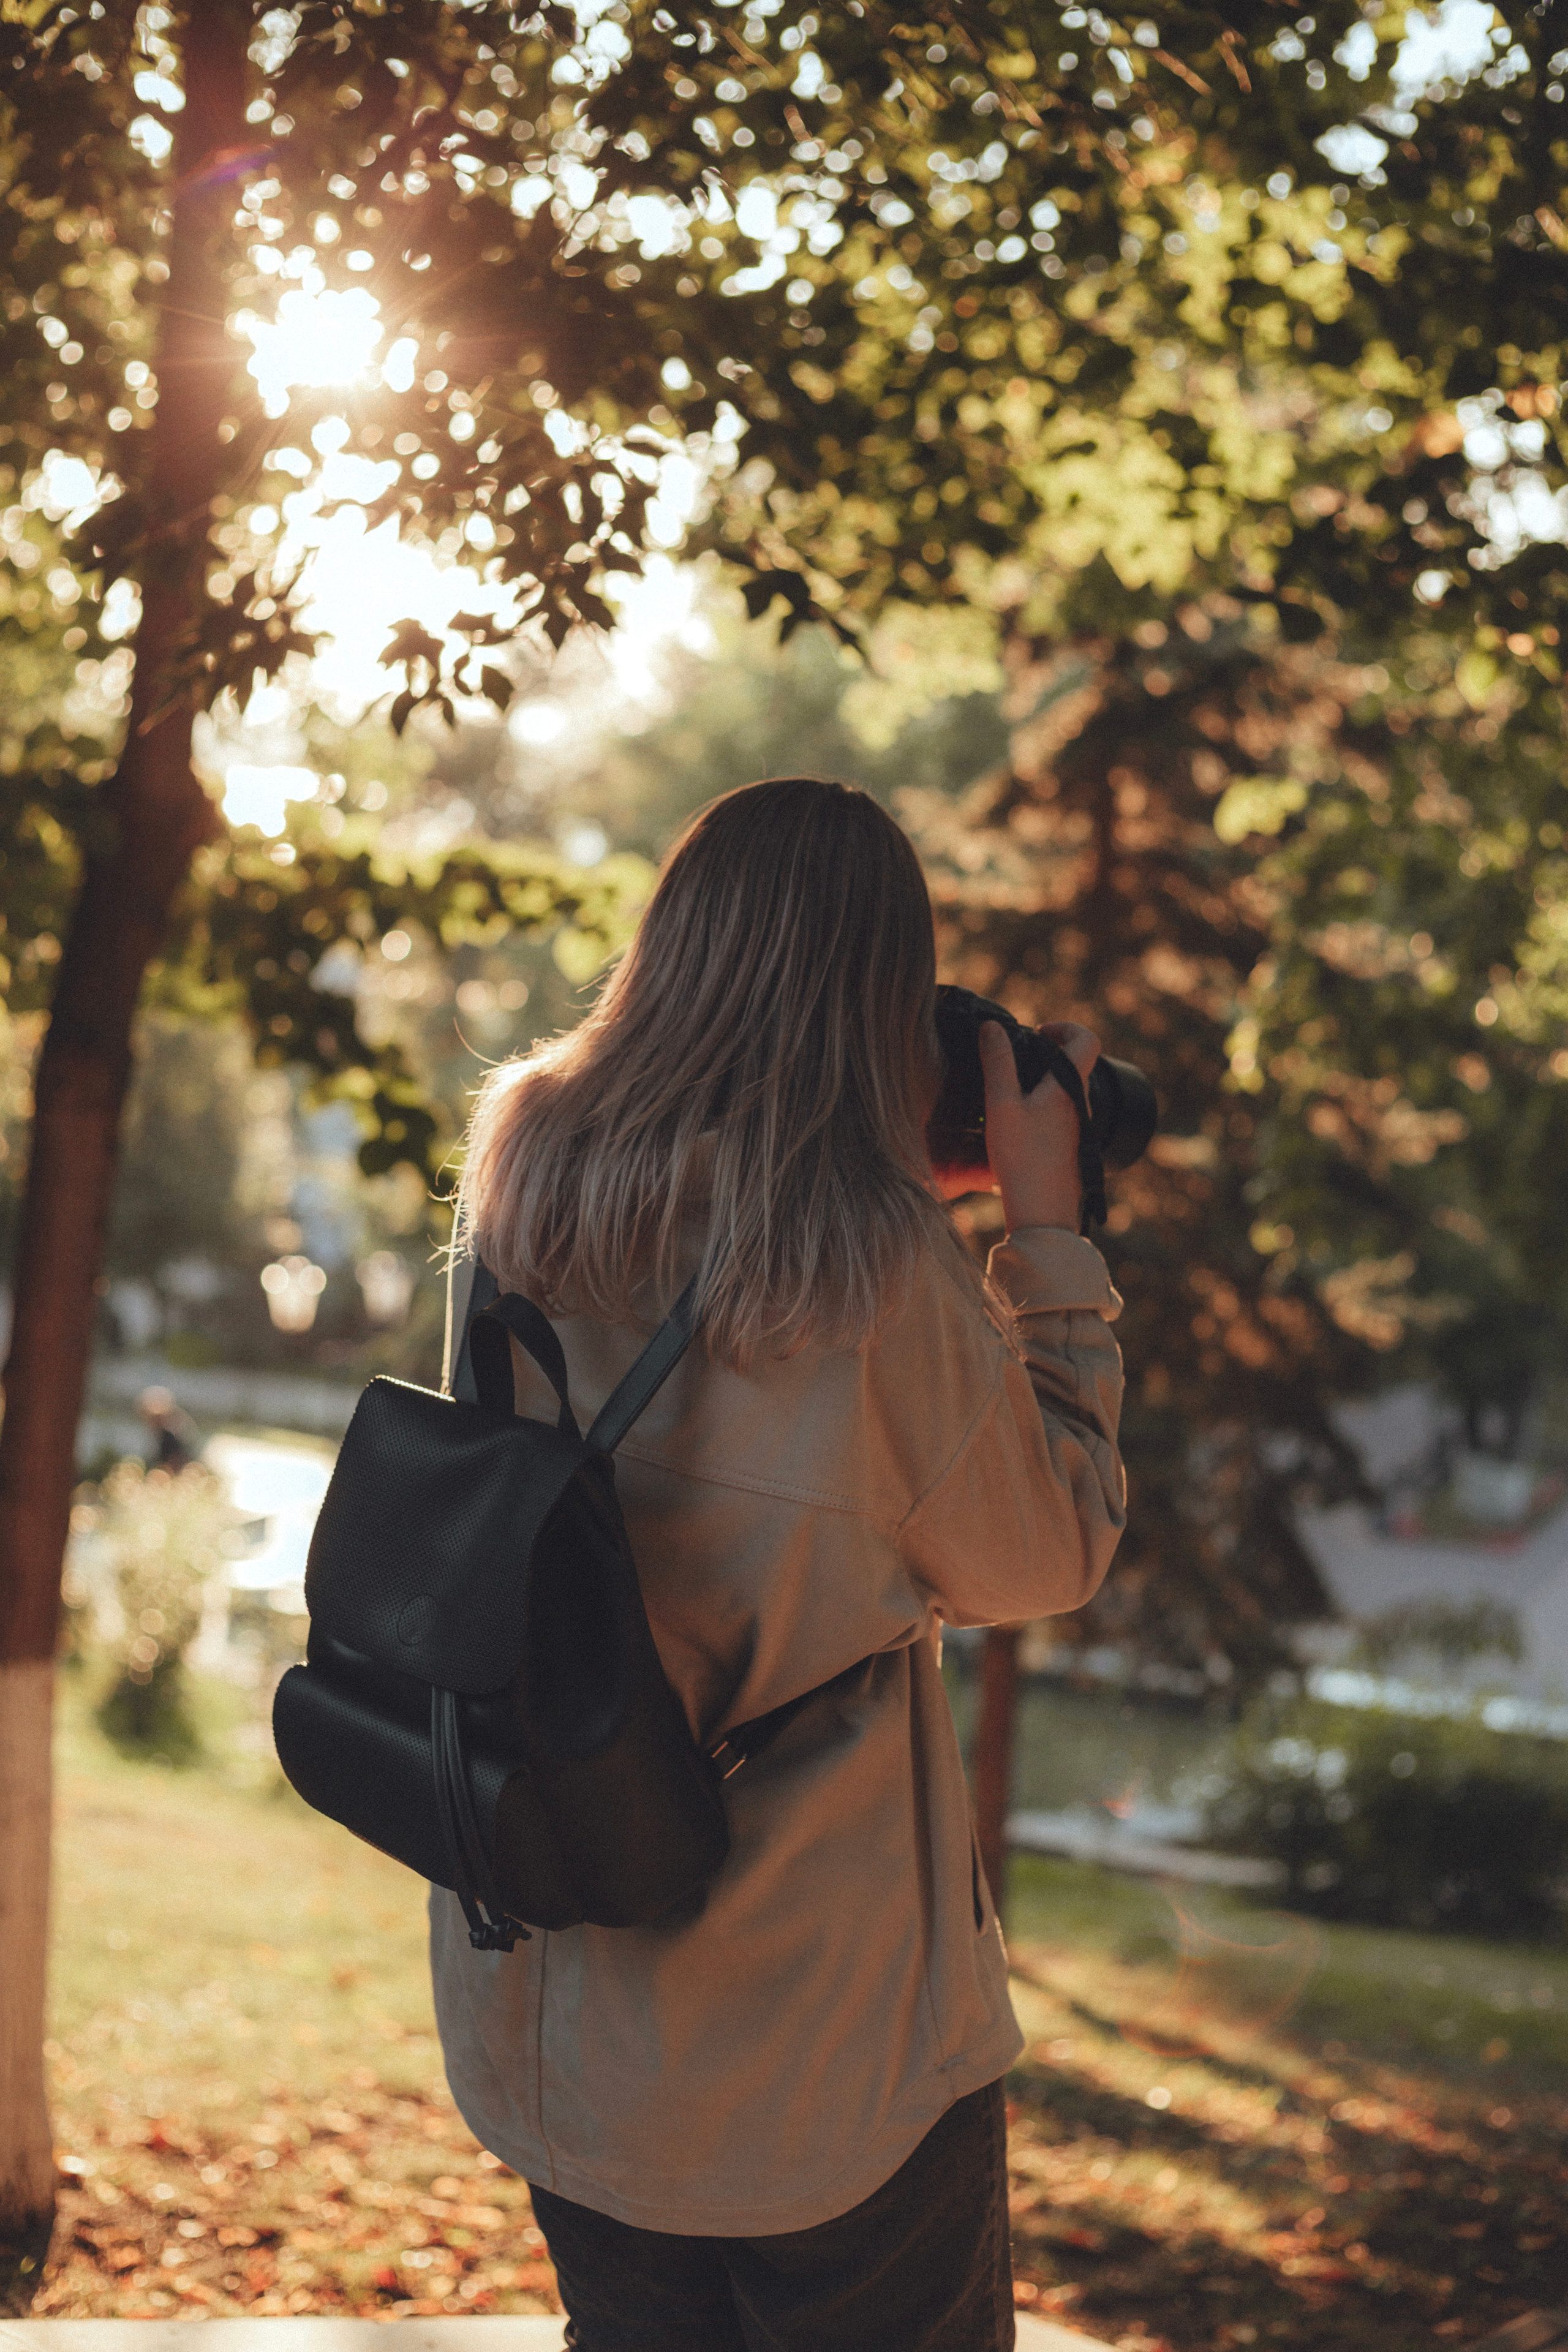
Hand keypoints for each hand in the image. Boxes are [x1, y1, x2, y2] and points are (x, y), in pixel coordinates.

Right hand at [974, 1018, 1100, 1232]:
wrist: (1042, 1213)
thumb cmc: (1022, 1159)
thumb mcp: (1002, 1105)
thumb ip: (998, 1063)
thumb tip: (992, 1027)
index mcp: (1069, 1087)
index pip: (1088, 1039)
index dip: (1066, 1027)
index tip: (1038, 1033)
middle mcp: (1082, 1105)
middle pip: (1076, 1064)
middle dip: (1048, 1053)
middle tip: (1015, 1061)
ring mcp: (1080, 1128)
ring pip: (1067, 1091)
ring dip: (1044, 1082)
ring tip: (1012, 1094)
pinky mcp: (1073, 1148)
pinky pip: (1062, 1114)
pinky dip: (1043, 1107)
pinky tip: (1018, 1126)